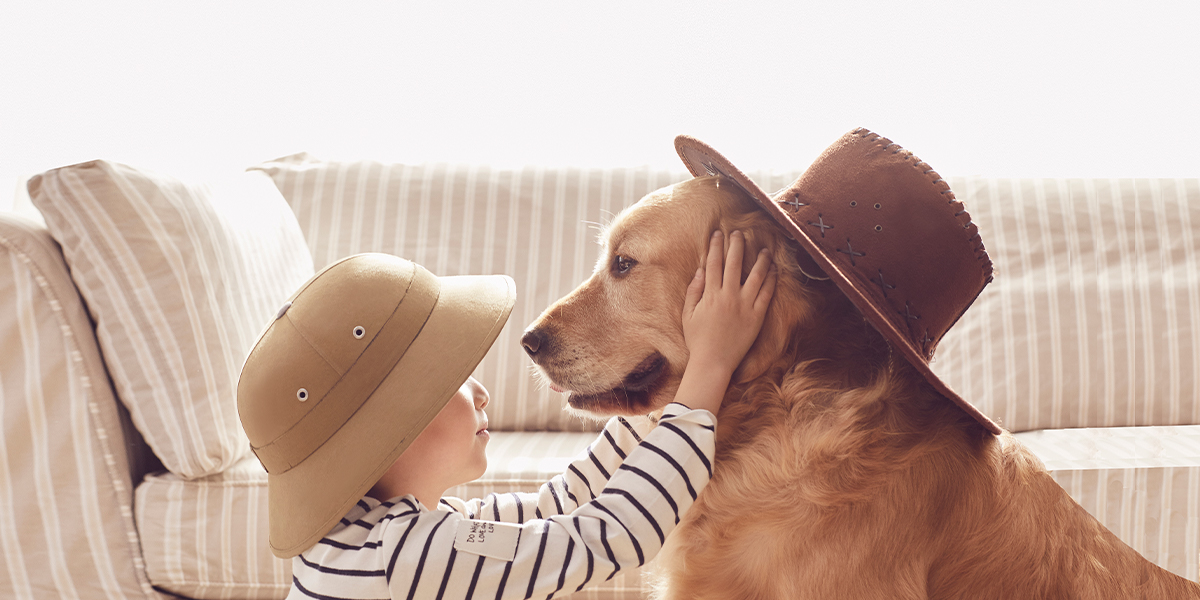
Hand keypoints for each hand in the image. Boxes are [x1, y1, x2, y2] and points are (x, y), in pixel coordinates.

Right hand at [674, 230, 776, 415]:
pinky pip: (767, 293)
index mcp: (711, 295)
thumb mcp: (688, 314)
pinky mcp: (757, 316)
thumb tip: (700, 271)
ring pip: (755, 275)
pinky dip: (771, 279)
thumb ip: (693, 291)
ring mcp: (745, 305)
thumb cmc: (698, 340)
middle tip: (739, 233)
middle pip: (734, 263)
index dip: (715, 246)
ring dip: (760, 259)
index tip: (718, 234)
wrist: (713, 362)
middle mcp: (729, 296)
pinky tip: (773, 269)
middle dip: (736, 245)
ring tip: (763, 249)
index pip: (713, 263)